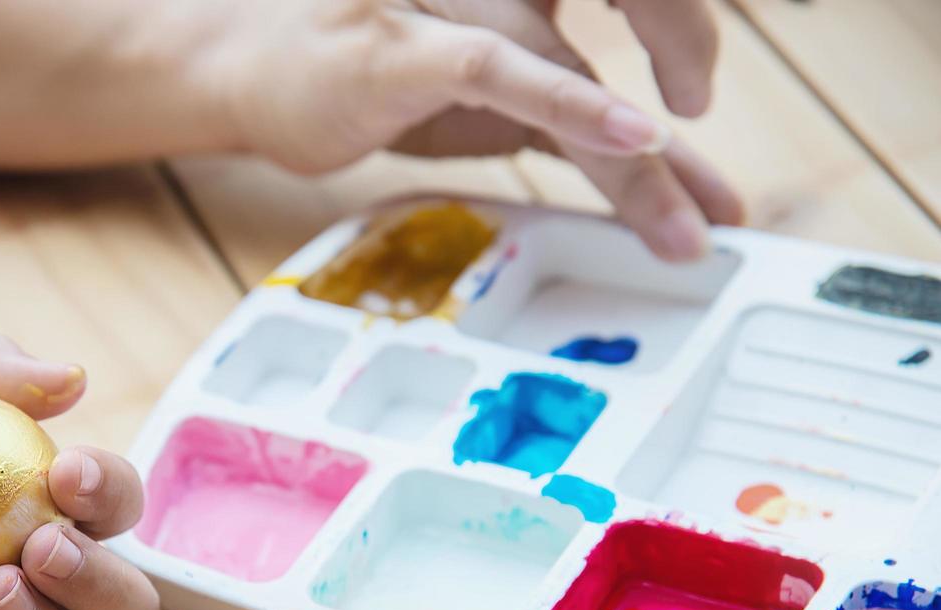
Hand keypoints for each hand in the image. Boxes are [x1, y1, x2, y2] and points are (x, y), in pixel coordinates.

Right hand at [219, 0, 741, 260]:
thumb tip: (681, 180)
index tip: (732, 102)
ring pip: (567, 55)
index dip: (692, 21)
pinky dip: (570, 106)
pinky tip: (632, 137)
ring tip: (684, 224)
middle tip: (719, 147)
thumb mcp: (498, 99)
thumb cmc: (369, 72)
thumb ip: (584, 128)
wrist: (241, 65)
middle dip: (691, 39)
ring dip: (637, 154)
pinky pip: (497, 66)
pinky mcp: (396, 43)